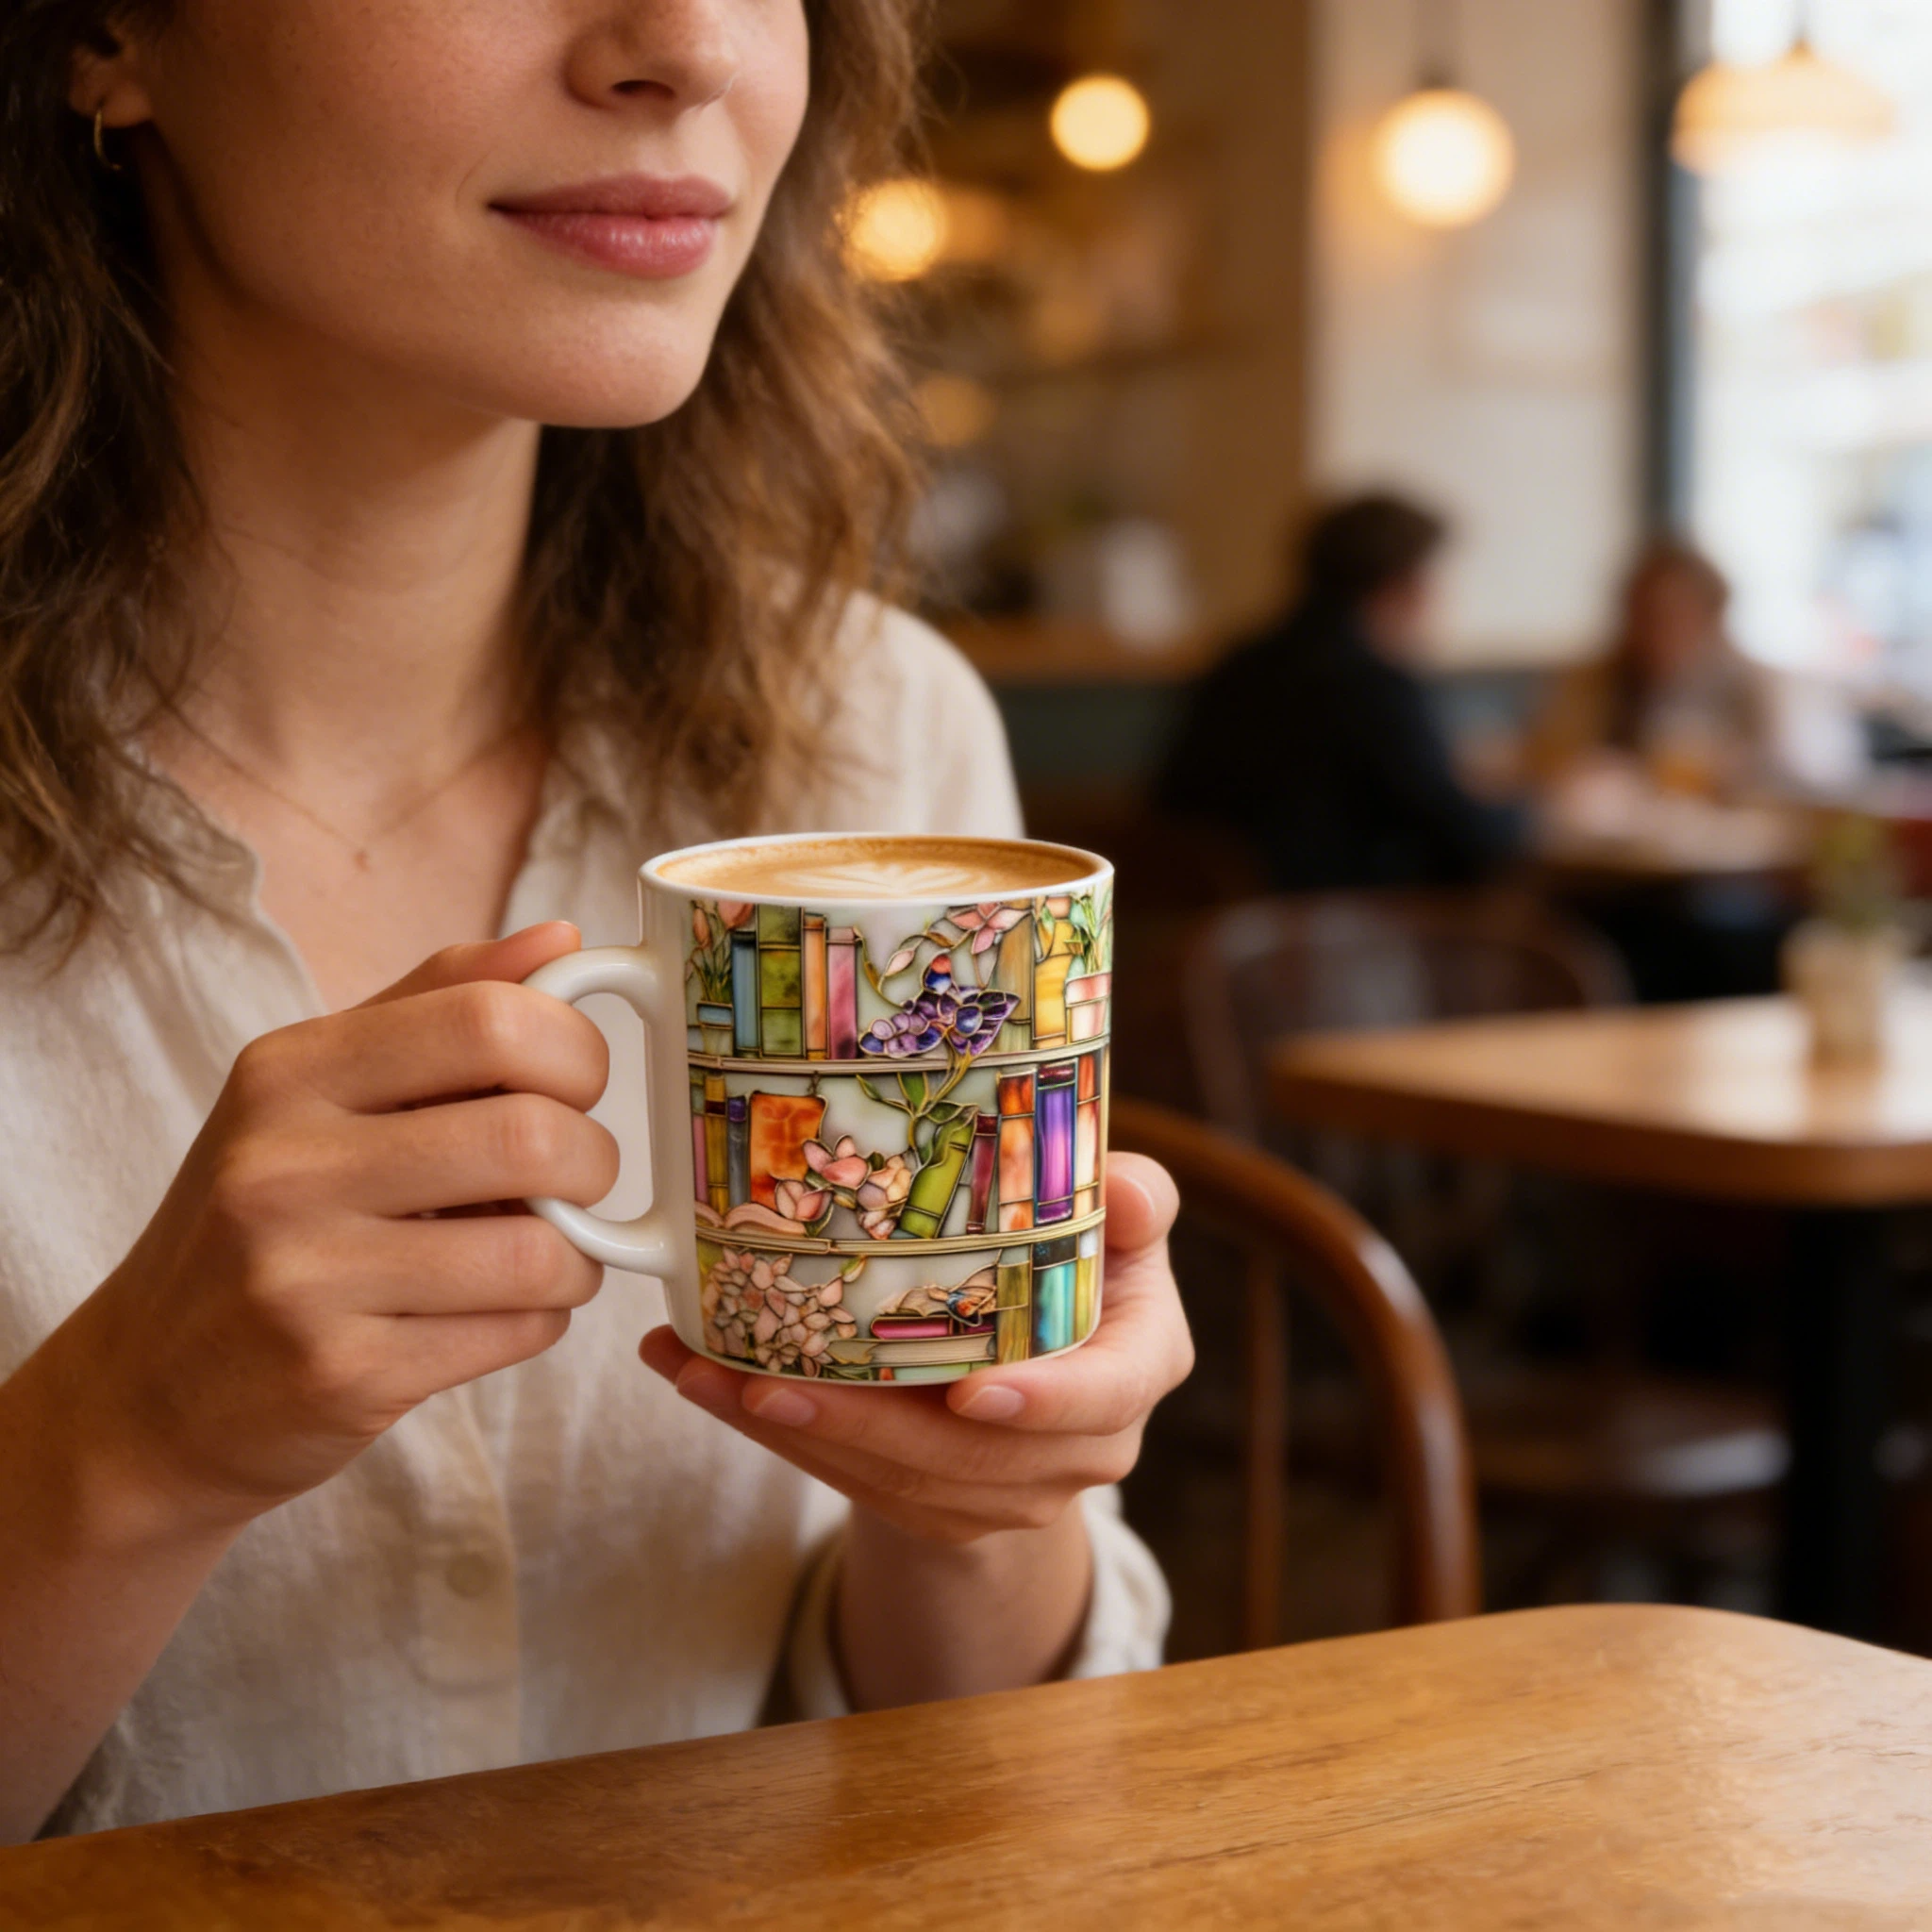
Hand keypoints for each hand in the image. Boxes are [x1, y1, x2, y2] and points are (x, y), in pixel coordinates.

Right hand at [54, 924, 618, 1536]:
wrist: (149, 1391)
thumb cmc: (266, 1217)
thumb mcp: (321, 1090)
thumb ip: (443, 1002)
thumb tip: (565, 937)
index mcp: (288, 1072)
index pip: (489, 1020)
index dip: (574, 1050)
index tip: (574, 1085)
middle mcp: (284, 1166)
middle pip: (531, 1135)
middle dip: (594, 1160)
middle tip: (576, 1177)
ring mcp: (306, 1279)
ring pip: (539, 1250)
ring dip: (579, 1255)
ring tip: (548, 1251)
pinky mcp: (342, 1375)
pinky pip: (517, 1331)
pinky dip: (543, 1316)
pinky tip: (506, 1309)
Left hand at [640, 1155, 1191, 1545]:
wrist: (1047, 1351)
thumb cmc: (1082, 1254)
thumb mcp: (1115, 1219)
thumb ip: (1131, 1198)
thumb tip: (1128, 1190)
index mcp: (1139, 1364)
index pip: (1104, 1395)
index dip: (1045, 1402)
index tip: (971, 1392)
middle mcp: (1086, 1446)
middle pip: (972, 1457)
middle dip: (861, 1426)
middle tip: (765, 1384)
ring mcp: (1013, 1490)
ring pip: (899, 1481)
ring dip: (795, 1436)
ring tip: (705, 1377)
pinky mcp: (944, 1509)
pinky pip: (857, 1485)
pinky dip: (781, 1438)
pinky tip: (707, 1385)